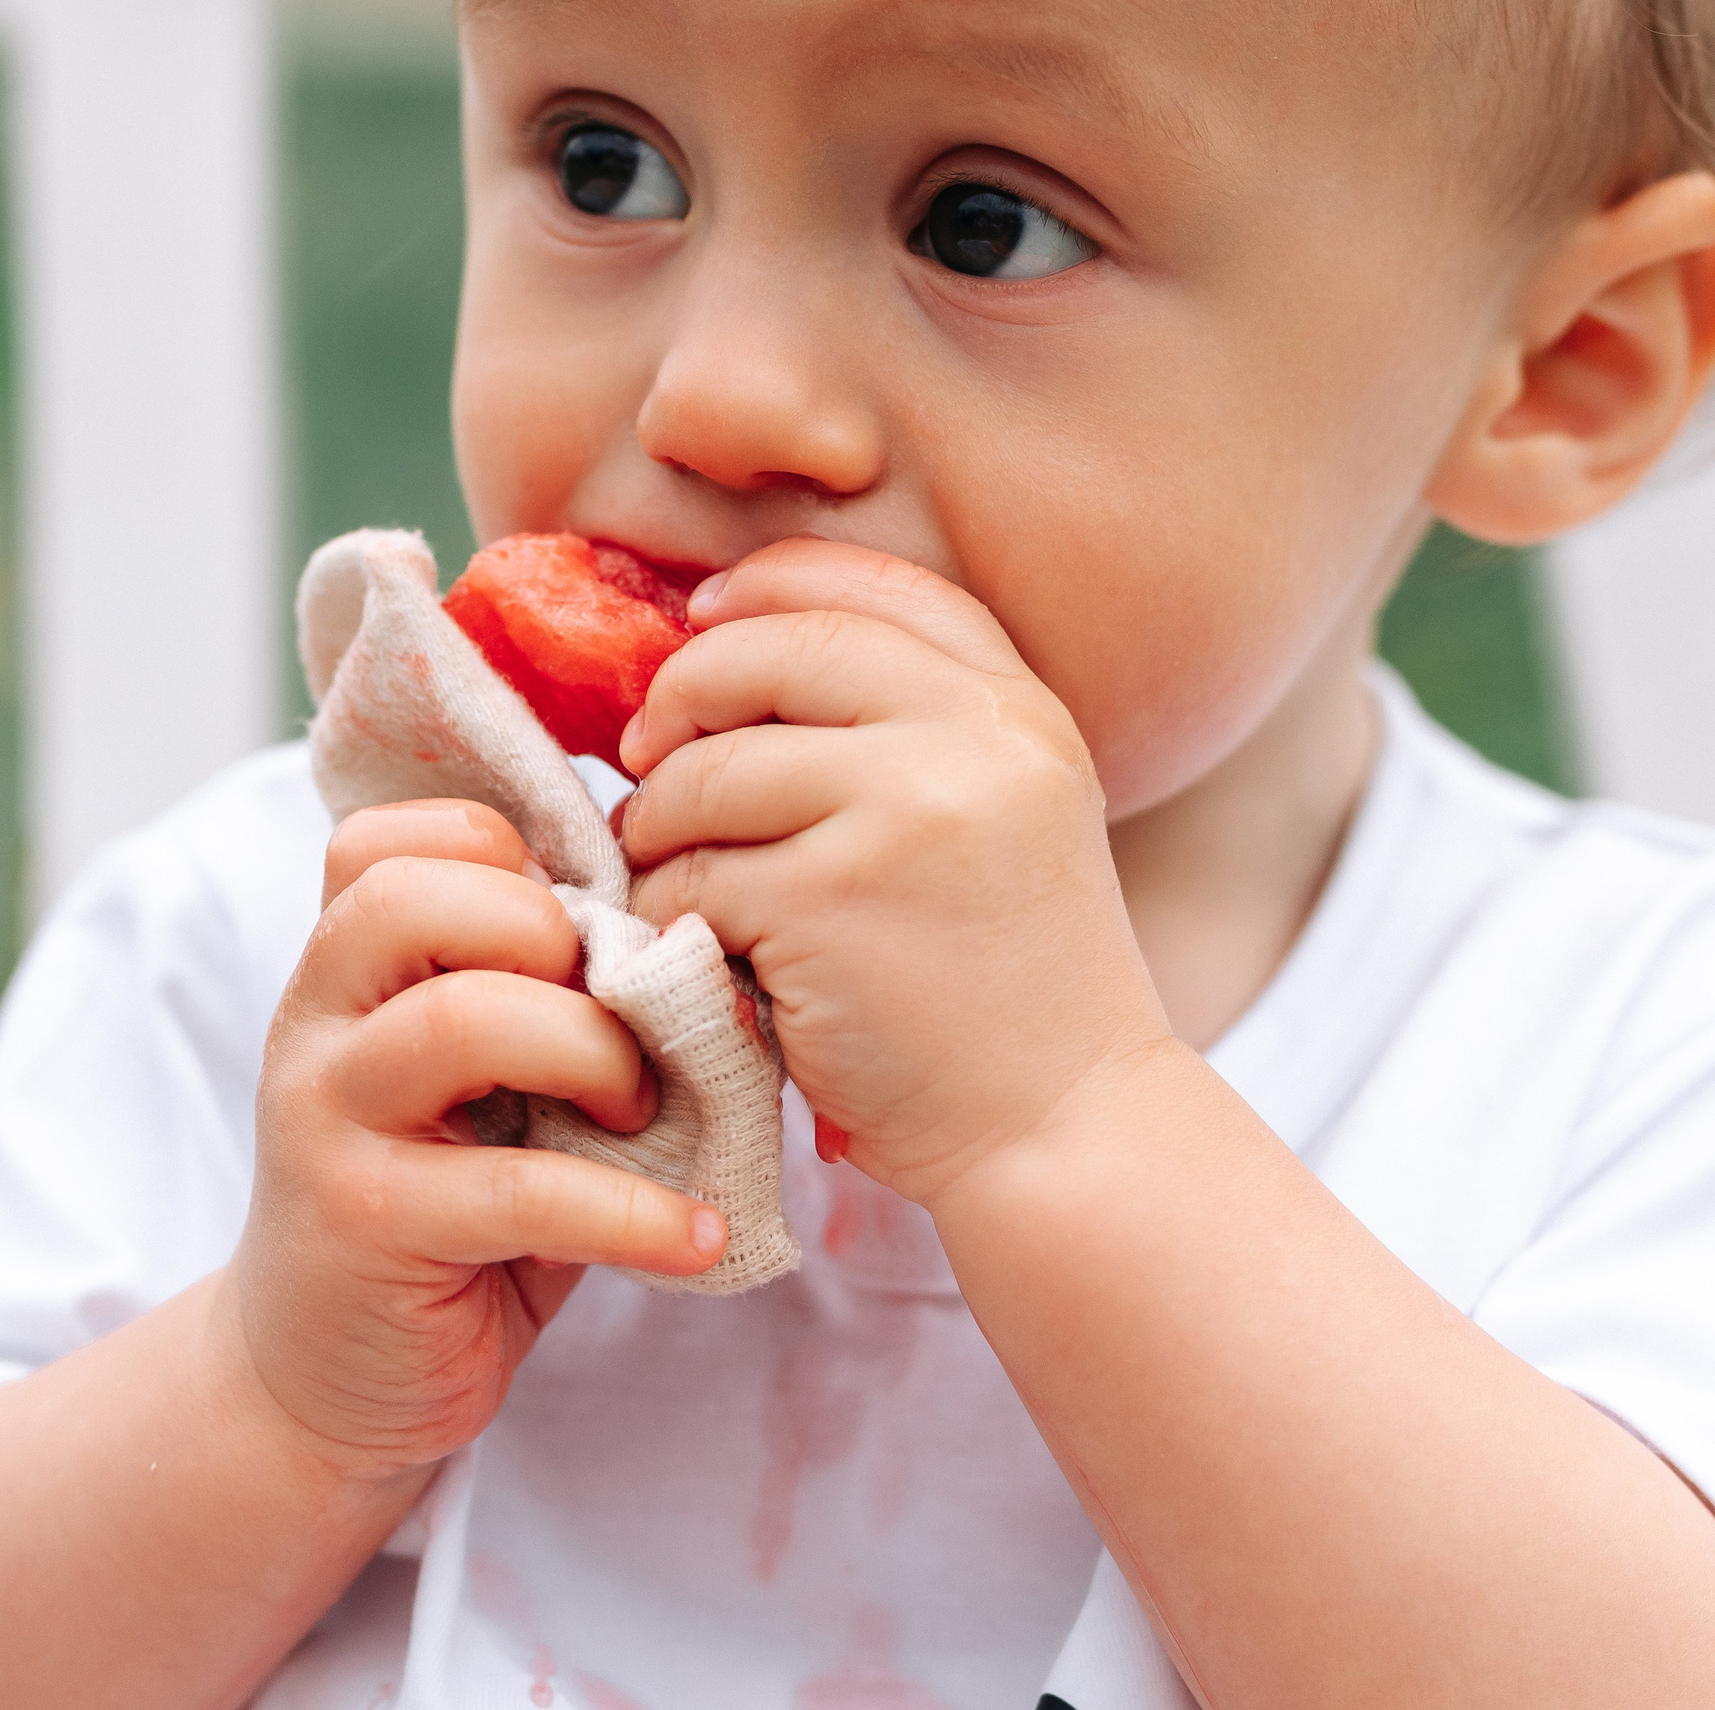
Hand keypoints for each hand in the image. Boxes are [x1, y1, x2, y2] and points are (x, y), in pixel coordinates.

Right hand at [226, 800, 726, 1481]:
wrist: (326, 1380)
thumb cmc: (447, 1208)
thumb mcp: (491, 1085)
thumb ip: (550, 1002)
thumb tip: (701, 955)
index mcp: (349, 967)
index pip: (392, 838)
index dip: (505, 851)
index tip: (583, 927)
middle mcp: (318, 1022)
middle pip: (414, 899)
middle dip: (553, 936)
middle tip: (620, 1021)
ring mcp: (329, 1119)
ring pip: (461, 1020)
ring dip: (593, 1054)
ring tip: (645, 1112)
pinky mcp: (367, 1224)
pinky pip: (519, 1190)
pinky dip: (635, 1214)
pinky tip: (694, 1236)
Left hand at [618, 539, 1177, 1206]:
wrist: (1067, 1128)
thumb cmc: (1011, 987)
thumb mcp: (1007, 816)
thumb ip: (913, 729)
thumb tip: (726, 646)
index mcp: (1018, 707)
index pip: (869, 586)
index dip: (764, 588)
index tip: (703, 622)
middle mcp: (975, 738)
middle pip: (770, 652)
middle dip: (682, 695)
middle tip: (647, 755)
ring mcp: (904, 814)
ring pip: (710, 771)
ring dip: (661, 823)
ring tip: (673, 870)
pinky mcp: (830, 903)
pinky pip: (694, 876)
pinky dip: (673, 912)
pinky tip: (702, 949)